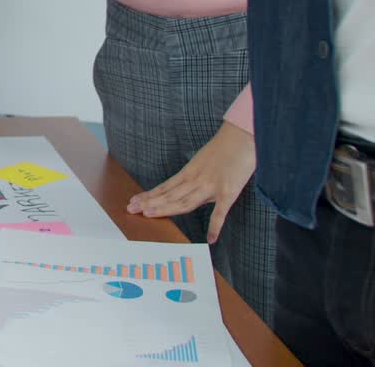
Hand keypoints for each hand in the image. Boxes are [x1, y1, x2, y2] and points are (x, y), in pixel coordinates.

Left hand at [126, 120, 255, 242]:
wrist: (243, 136)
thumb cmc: (225, 147)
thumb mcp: (204, 161)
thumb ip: (197, 177)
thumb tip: (190, 191)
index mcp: (190, 172)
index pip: (166, 187)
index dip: (150, 195)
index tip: (134, 201)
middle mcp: (196, 179)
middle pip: (170, 195)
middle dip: (150, 202)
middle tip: (131, 209)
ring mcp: (211, 186)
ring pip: (185, 201)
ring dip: (166, 209)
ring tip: (148, 215)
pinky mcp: (228, 191)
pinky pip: (220, 212)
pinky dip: (215, 227)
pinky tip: (210, 239)